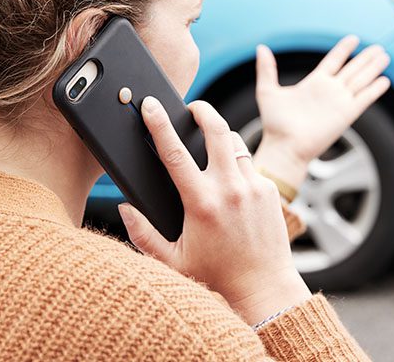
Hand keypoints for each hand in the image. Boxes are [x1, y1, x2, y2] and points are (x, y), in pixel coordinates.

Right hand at [117, 96, 310, 325]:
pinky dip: (236, 165)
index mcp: (201, 203)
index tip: (151, 105)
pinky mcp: (269, 190)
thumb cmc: (216, 276)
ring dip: (221, 137)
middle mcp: (229, 189)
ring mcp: (253, 187)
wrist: (263, 287)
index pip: (174, 152)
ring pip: (235, 143)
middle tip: (191, 107)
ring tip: (209, 144)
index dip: (159, 124)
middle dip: (202, 109)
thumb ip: (142, 234)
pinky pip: (249, 164)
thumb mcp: (171, 260)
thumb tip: (124, 207)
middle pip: (216, 129)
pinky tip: (229, 181)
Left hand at [253, 36, 390, 189]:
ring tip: (384, 56)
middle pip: (352, 69)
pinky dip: (374, 90)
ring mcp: (339, 102)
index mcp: (313, 84)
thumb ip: (267, 69)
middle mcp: (329, 91)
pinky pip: (364, 98)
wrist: (284, 147)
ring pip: (361, 80)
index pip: (333, 61)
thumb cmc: (274, 124)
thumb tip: (262, 47)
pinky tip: (384, 80)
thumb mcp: (268, 91)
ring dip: (373, 69)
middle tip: (378, 47)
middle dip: (365, 58)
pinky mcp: (346, 115)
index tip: (353, 39)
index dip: (344, 50)